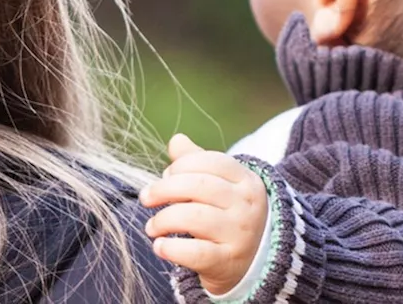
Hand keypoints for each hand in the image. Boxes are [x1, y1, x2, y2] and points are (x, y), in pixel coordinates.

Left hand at [139, 133, 268, 295]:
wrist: (256, 261)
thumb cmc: (228, 215)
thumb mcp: (221, 185)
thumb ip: (197, 162)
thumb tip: (176, 141)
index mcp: (245, 181)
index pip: (210, 161)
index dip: (181, 165)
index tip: (165, 175)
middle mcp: (246, 205)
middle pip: (199, 186)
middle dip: (164, 189)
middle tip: (146, 198)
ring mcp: (239, 234)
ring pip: (194, 217)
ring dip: (163, 219)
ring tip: (152, 226)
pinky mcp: (227, 261)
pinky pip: (196, 253)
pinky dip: (172, 248)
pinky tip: (160, 245)